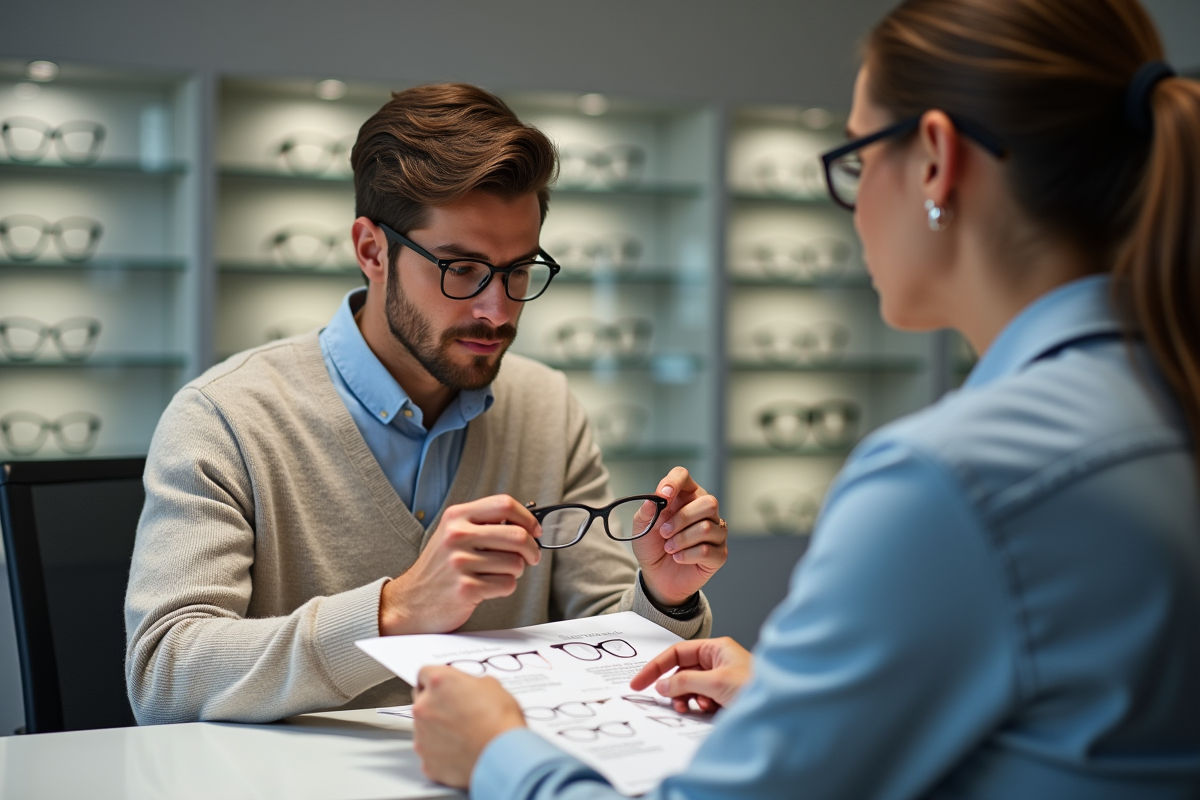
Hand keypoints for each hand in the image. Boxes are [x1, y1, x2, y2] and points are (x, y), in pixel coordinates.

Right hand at [379, 495, 540, 634]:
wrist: (410, 601)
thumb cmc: (440, 568)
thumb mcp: (453, 534)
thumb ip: (484, 524)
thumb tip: (527, 525)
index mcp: (456, 517)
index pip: (504, 504)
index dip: (527, 518)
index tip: (535, 530)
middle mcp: (457, 536)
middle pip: (517, 535)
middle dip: (531, 549)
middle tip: (530, 557)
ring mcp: (460, 563)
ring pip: (516, 563)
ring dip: (515, 572)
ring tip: (496, 574)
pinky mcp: (466, 588)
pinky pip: (507, 584)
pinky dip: (505, 588)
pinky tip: (488, 587)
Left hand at [412, 665, 525, 788]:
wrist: (504, 755)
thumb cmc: (500, 721)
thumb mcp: (492, 686)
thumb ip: (470, 685)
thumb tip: (469, 690)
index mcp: (439, 683)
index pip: (424, 673)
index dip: (436, 681)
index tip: (442, 687)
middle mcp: (424, 707)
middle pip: (421, 701)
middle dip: (436, 705)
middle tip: (457, 712)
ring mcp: (422, 735)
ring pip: (424, 728)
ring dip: (438, 729)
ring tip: (464, 735)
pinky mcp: (426, 759)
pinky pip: (430, 751)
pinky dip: (441, 751)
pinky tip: (461, 750)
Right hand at [630, 637, 751, 712]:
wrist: (782, 710)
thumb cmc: (757, 687)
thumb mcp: (715, 683)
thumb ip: (685, 682)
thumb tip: (662, 685)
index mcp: (715, 648)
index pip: (676, 653)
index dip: (656, 667)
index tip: (639, 682)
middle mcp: (717, 660)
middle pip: (682, 671)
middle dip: (674, 686)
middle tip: (668, 700)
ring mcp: (721, 678)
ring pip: (690, 687)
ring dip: (686, 698)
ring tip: (689, 707)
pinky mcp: (725, 696)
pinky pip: (701, 698)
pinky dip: (698, 705)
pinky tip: (706, 710)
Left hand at [631, 467, 727, 606]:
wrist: (656, 576)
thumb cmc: (653, 547)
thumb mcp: (642, 528)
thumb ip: (646, 512)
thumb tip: (653, 500)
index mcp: (684, 497)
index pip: (683, 476)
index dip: (675, 482)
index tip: (664, 495)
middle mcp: (704, 511)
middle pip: (708, 503)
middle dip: (681, 519)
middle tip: (664, 532)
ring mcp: (716, 532)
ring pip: (707, 528)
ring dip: (681, 540)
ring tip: (669, 548)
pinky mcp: (719, 554)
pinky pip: (707, 550)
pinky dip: (687, 555)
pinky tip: (678, 558)